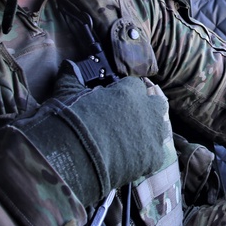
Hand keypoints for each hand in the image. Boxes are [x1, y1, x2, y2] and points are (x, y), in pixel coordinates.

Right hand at [10, 61, 170, 205]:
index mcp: (128, 92)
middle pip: (156, 103)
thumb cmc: (68, 122)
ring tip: (130, 140)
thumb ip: (72, 75)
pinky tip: (130, 159)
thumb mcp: (66, 92)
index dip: (123, 92)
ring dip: (149, 131)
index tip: (113, 99)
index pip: (134, 85)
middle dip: (146, 108)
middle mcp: (146, 110)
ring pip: (160, 128)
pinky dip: (145, 156)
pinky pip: (155, 154)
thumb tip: (69, 65)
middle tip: (128, 118)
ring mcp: (152, 135)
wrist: (71, 160)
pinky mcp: (152, 159)